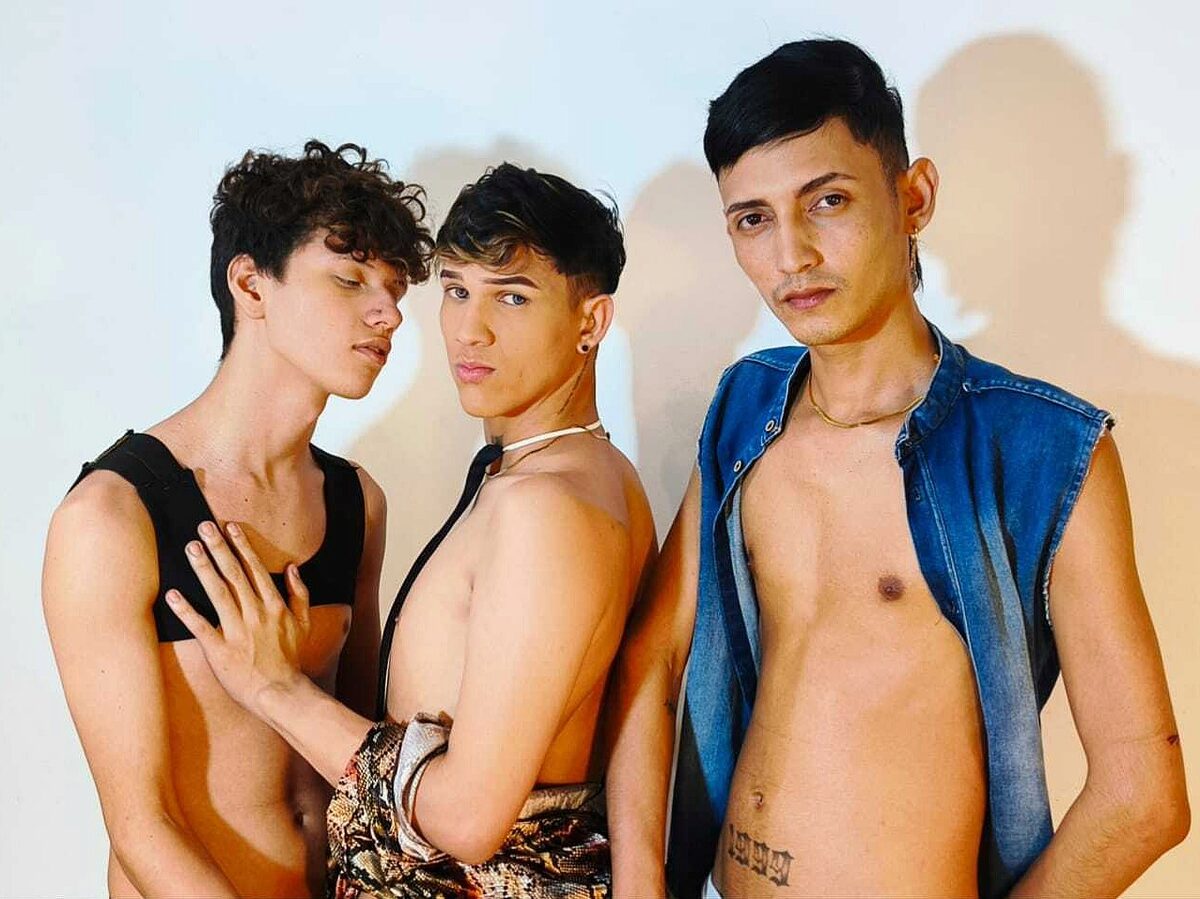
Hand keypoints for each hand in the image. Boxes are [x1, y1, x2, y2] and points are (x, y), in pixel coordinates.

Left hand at [165, 521, 310, 715]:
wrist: (280, 692)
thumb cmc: (291, 658)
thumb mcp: (305, 623)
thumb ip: (300, 593)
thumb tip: (293, 568)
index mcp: (274, 606)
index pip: (255, 569)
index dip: (241, 546)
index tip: (230, 527)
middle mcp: (255, 613)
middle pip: (234, 574)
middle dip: (219, 548)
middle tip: (204, 527)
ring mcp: (236, 630)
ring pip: (217, 592)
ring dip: (203, 568)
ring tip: (190, 548)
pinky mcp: (219, 650)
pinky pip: (199, 626)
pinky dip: (185, 609)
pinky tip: (173, 594)